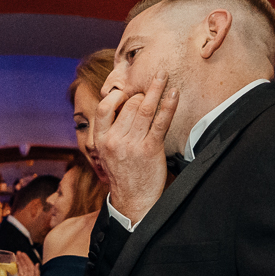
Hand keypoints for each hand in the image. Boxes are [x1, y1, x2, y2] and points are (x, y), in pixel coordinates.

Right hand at [93, 71, 179, 223]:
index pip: (105, 107)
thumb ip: (111, 130)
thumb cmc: (123, 173)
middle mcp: (114, 140)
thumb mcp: (107, 152)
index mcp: (101, 139)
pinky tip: (173, 93)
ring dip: (155, 88)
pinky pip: (160, 121)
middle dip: (141, 94)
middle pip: (129, 105)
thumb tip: (122, 104)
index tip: (127, 91)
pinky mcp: (150, 149)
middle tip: (152, 88)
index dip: (117, 96)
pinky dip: (168, 104)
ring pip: (144, 108)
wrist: (133, 200)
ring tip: (162, 75)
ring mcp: (132, 144)